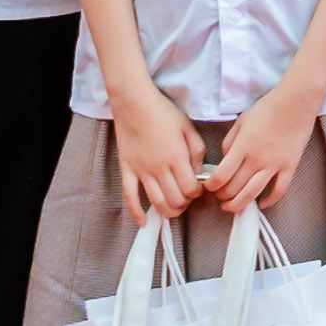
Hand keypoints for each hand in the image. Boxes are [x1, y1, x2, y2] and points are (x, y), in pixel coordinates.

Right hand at [105, 77, 206, 222]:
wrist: (133, 103)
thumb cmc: (163, 113)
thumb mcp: (188, 128)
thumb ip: (196, 152)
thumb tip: (198, 173)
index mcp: (176, 157)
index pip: (190, 189)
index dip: (197, 193)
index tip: (198, 188)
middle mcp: (158, 168)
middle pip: (175, 200)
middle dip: (185, 203)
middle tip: (187, 197)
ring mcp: (140, 171)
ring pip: (155, 203)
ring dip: (167, 211)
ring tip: (174, 209)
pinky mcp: (126, 170)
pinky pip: (129, 196)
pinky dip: (135, 212)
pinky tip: (143, 222)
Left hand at [204, 80, 319, 219]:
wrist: (296, 102)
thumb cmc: (268, 108)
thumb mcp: (240, 122)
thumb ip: (229, 143)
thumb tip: (224, 161)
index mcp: (242, 146)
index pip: (221, 176)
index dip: (211, 186)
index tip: (208, 186)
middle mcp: (257, 159)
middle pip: (234, 188)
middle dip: (222, 196)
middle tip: (218, 196)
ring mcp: (275, 165)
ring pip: (253, 194)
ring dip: (239, 205)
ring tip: (232, 206)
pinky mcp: (290, 167)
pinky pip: (279, 190)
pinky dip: (269, 201)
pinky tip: (262, 203)